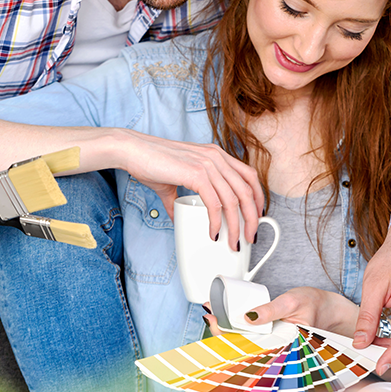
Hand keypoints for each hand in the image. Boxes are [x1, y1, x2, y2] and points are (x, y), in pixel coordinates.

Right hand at [116, 131, 264, 250]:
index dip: (258, 198)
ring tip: (234, 242)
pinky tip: (214, 233)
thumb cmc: (150, 162)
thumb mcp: (174, 180)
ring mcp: (208, 164)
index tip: (257, 216)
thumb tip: (178, 215)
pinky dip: (216, 221)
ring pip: (234, 199)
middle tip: (250, 236)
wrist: (132, 150)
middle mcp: (217, 157)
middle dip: (252, 218)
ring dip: (237, 225)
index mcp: (217, 156)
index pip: (249, 176)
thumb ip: (180, 197)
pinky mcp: (196, 173)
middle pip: (247, 190)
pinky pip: (214, 203)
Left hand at [202, 287, 356, 336]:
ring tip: (212, 311)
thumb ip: (271, 309)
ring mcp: (269, 340)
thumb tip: (248, 316)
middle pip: (241, 343)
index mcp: (278, 343)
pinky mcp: (268, 333)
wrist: (326, 306)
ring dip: (227, 326)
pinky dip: (236, 323)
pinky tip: (225, 315)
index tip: (215, 321)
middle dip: (222, 330)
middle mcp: (272, 345)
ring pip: (243, 337)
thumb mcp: (292, 302)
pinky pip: (249, 332)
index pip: (247, 345)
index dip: (228, 335)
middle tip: (209, 313)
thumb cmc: (313, 305)